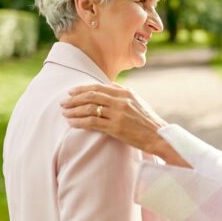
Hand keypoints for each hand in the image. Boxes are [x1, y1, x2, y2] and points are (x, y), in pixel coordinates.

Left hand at [60, 84, 188, 167]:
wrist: (158, 136)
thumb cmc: (147, 120)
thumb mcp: (137, 100)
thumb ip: (122, 91)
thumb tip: (107, 84)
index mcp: (125, 92)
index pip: (98, 87)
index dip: (81, 89)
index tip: (71, 92)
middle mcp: (121, 101)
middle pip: (91, 96)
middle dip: (74, 99)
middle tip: (63, 103)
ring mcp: (118, 114)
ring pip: (89, 108)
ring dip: (74, 111)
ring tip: (65, 114)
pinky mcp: (116, 128)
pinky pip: (92, 122)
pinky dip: (80, 122)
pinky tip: (72, 123)